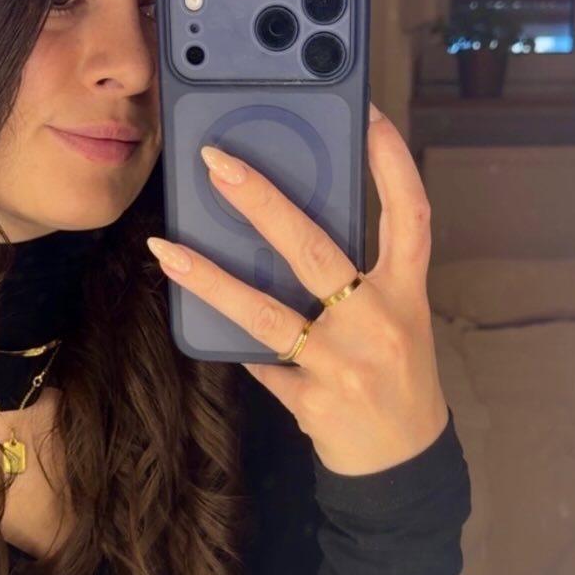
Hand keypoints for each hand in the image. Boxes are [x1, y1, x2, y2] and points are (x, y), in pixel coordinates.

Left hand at [147, 104, 448, 475]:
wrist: (405, 463)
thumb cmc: (398, 378)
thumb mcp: (397, 320)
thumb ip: (358, 278)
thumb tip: (284, 230)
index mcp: (408, 292)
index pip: (409, 213)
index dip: (390, 160)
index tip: (364, 112)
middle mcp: (380, 321)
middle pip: (315, 248)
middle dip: (262, 201)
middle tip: (217, 163)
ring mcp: (344, 363)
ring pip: (267, 312)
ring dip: (210, 278)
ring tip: (166, 248)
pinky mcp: (313, 399)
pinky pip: (259, 361)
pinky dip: (232, 343)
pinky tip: (200, 327)